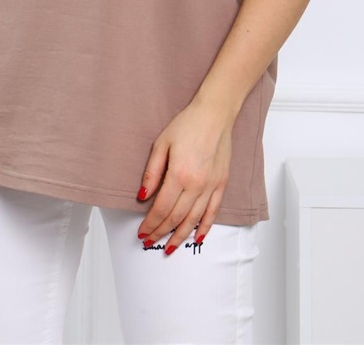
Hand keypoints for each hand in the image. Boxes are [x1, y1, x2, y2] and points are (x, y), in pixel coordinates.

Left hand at [135, 99, 233, 255]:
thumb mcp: (162, 144)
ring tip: (169, 247)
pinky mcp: (221, 184)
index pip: (161, 208)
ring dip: (180, 236)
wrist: (214, 115)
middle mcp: (197, 185)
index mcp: (179, 174)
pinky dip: (205, 227)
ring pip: (194, 219)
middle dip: (161, 232)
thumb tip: (142, 195)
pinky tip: (197, 237)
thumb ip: (152, 172)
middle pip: (176, 217)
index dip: (150, 224)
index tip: (142, 232)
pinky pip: (213, 212)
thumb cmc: (187, 125)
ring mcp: (211, 186)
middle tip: (150, 242)